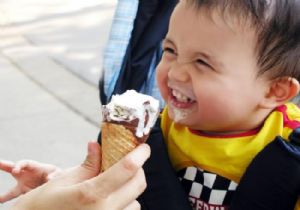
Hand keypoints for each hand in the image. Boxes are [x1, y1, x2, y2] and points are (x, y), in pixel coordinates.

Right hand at [0, 159, 60, 202]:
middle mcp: (25, 176)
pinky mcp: (25, 195)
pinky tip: (7, 204)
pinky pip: (20, 200)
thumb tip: (49, 180)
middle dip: (3, 165)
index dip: (19, 165)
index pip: (23, 163)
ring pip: (12, 192)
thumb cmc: (54, 175)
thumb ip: (54, 175)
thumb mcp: (57, 173)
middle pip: (12, 170)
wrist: (55, 184)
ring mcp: (23, 186)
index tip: (15, 170)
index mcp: (32, 167)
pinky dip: (14, 203)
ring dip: (5, 196)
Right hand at [11, 142, 149, 209]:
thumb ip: (87, 165)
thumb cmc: (41, 206)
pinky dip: (125, 205)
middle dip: (138, 169)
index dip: (140, 155)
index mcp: (91, 194)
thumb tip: (96, 145)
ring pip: (136, 203)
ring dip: (131, 189)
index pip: (126, 169)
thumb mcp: (61, 181)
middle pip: (138, 185)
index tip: (144, 148)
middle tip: (129, 162)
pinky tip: (112, 199)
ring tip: (116, 183)